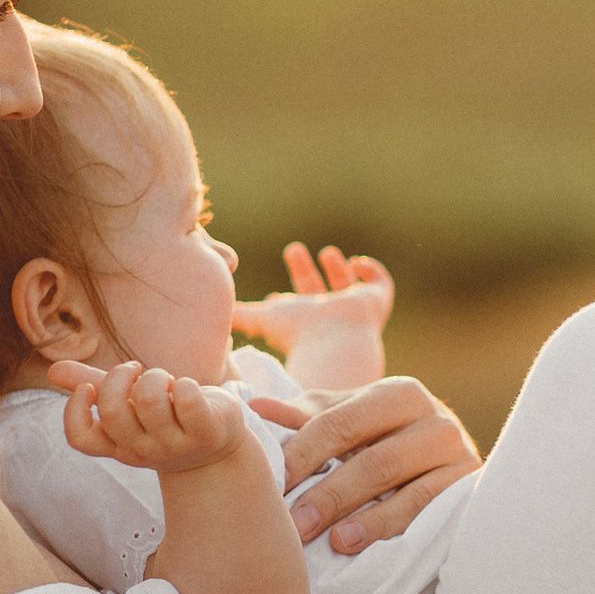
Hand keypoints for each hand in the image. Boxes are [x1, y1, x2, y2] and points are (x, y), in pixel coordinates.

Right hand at [44, 357, 255, 472]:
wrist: (218, 446)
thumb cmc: (168, 418)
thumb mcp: (131, 404)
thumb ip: (95, 385)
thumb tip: (51, 371)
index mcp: (118, 445)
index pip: (81, 439)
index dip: (76, 410)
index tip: (90, 387)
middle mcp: (142, 450)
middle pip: (114, 414)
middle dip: (119, 377)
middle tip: (136, 369)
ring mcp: (175, 446)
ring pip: (150, 401)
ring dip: (156, 377)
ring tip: (167, 382)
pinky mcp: (206, 433)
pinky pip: (188, 400)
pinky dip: (186, 383)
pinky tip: (189, 388)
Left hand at [231, 244, 394, 394]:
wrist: (336, 342)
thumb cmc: (299, 334)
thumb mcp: (264, 320)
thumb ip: (242, 318)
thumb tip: (213, 314)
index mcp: (306, 323)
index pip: (295, 311)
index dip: (286, 301)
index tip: (273, 296)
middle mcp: (329, 316)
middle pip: (317, 292)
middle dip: (304, 272)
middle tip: (291, 251)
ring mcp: (354, 309)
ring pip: (348, 287)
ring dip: (337, 269)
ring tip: (327, 253)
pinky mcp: (376, 301)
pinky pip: (381, 285)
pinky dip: (373, 272)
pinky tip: (357, 263)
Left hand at [283, 374, 479, 552]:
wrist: (446, 467)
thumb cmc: (384, 444)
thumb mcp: (348, 425)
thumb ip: (305, 418)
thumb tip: (251, 409)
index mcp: (397, 394)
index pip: (340, 421)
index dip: (302, 453)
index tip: (271, 483)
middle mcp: (434, 417)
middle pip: (372, 458)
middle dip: (328, 494)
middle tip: (291, 525)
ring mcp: (457, 453)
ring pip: (402, 485)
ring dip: (359, 516)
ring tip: (327, 540)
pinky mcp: (469, 488)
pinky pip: (428, 510)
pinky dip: (390, 528)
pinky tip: (358, 543)